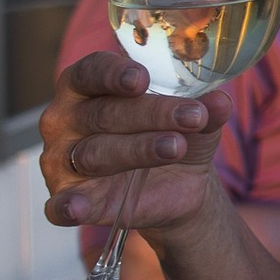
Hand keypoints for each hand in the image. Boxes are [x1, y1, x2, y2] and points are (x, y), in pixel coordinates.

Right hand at [38, 53, 234, 241]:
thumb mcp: (196, 118)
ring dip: (138, 150)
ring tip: (175, 147)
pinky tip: (77, 208)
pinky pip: (60, 205)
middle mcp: (66, 119)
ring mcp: (61, 160)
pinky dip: (68, 206)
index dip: (113, 73)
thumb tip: (220, 102)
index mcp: (87, 86)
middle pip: (103, 113)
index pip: (90, 71)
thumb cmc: (172, 132)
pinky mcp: (66, 198)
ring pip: (95, 153)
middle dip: (151, 114)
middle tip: (192, 117)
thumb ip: (205, 107)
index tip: (142, 79)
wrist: (176, 184)